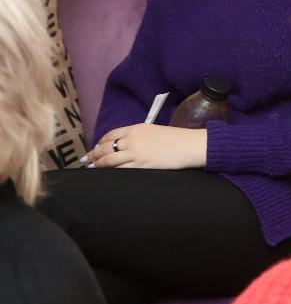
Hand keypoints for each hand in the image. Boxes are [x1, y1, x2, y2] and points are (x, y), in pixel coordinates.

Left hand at [82, 123, 207, 169]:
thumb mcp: (155, 131)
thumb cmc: (177, 139)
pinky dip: (110, 173)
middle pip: (106, 147)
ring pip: (109, 159)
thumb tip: (125, 146)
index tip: (95, 148)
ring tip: (91, 168)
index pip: (111, 135)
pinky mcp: (141, 165)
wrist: (191, 145)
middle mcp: (133, 139)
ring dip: (97, 164)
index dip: (100, 142)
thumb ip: (139, 136)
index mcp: (137, 128)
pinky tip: (105, 175)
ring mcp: (136, 153)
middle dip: (93, 154)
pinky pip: (120, 170)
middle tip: (86, 160)